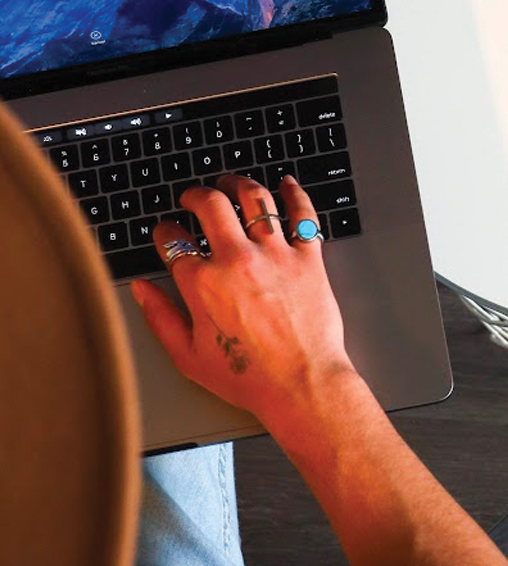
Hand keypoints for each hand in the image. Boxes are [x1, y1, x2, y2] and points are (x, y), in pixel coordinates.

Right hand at [131, 173, 358, 431]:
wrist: (301, 384)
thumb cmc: (248, 377)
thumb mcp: (188, 356)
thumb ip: (160, 317)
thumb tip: (141, 289)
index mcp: (204, 284)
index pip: (174, 240)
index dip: (164, 231)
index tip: (166, 231)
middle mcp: (238, 260)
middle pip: (212, 205)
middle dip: (197, 194)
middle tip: (194, 196)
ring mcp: (275, 254)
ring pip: (255, 199)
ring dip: (239, 183)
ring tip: (232, 182)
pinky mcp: (308, 257)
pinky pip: (302, 214)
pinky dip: (294, 193)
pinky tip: (287, 184)